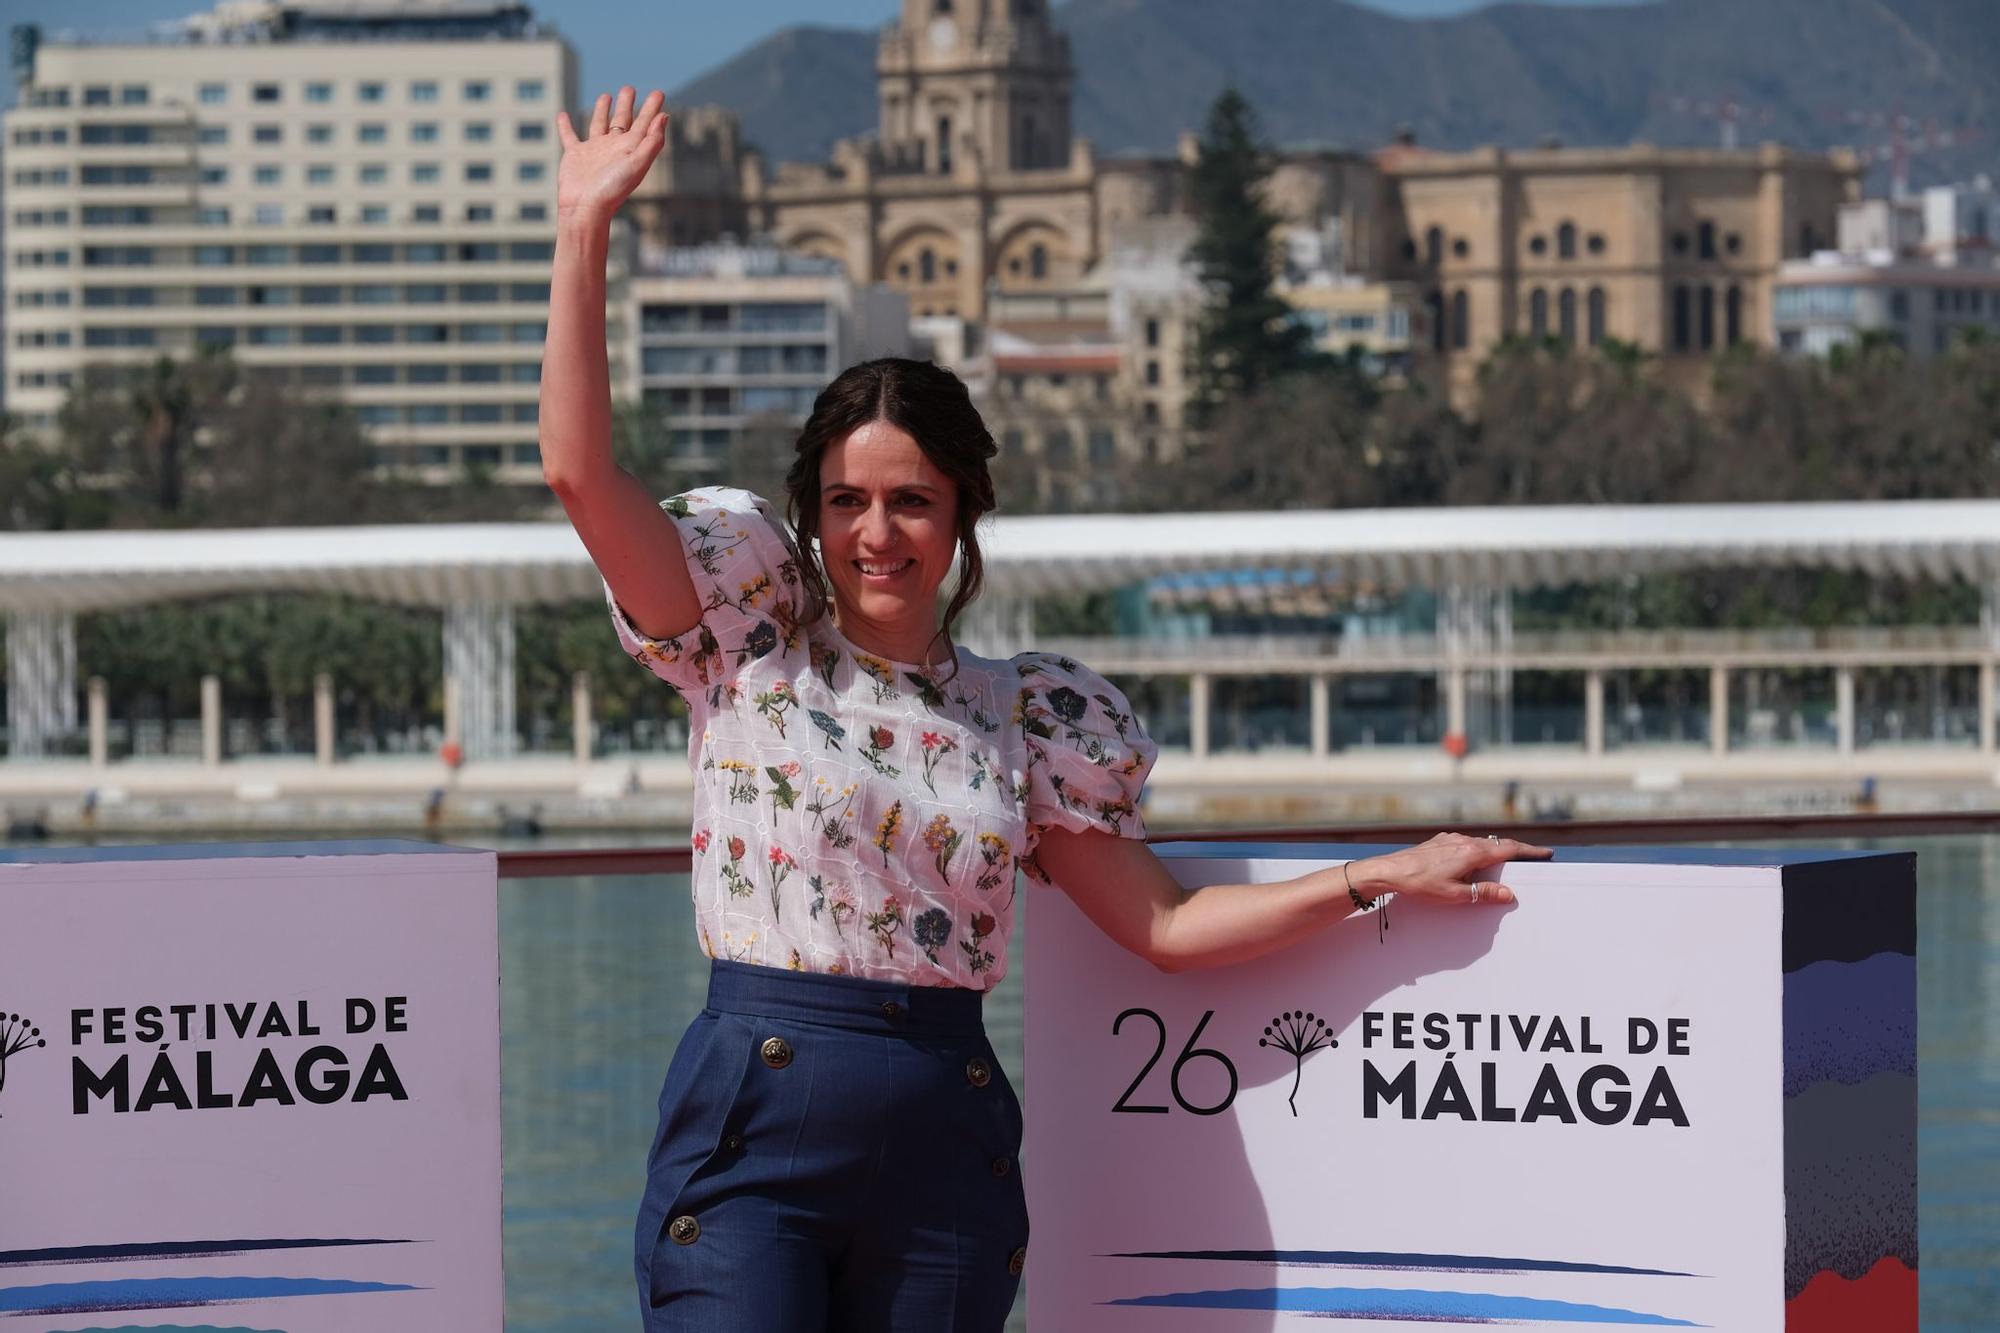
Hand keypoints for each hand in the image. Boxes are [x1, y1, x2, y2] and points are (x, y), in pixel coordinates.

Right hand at [556, 86, 667, 225]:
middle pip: (622, 120)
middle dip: (627, 104)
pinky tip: (562, 115)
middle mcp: (614, 148)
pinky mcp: (575, 155)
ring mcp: (594, 151)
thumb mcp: (637, 163)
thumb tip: (664, 117)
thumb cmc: (613, 188)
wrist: (586, 206)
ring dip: (602, 110)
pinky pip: (569, 136)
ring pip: (599, 124)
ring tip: (606, 95)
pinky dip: (565, 126)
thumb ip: (652, 141)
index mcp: (630, 149)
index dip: (652, 108)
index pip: (644, 124)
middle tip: (629, 88)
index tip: (659, 92)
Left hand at [1349, 831, 1552, 905]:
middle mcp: (1463, 841)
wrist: (1390, 871)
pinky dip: (1478, 851)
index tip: (1546, 853)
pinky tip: (1475, 861)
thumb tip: (1509, 895)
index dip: (1529, 852)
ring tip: (1507, 862)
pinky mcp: (1440, 842)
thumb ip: (1483, 894)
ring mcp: (1450, 839)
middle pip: (1498, 844)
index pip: (1509, 849)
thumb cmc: (1420, 884)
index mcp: (1472, 853)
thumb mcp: (1455, 895)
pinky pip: (1466, 844)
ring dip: (1496, 851)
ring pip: (1481, 843)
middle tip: (1532, 858)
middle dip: (1516, 851)